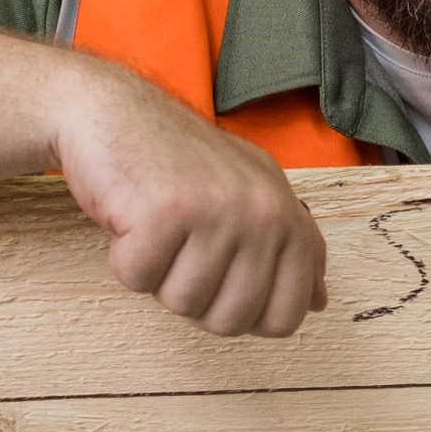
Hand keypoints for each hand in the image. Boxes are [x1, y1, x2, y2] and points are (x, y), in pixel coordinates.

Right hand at [50, 59, 329, 337]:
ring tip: (158, 226)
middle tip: (179, 248)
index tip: (220, 285)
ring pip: (184, 303)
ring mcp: (216, 210)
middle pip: (231, 320)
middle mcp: (263, 212)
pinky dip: (124, 258)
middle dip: (194, 297)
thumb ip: (293, 247)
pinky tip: (132, 217)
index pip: (286, 315)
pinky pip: (139, 279)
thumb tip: (318, 303)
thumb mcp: (252, 194)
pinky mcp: (164, 211)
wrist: (112, 111)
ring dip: (158, 275)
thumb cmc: (177, 161)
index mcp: (287, 215)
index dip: (245, 318)